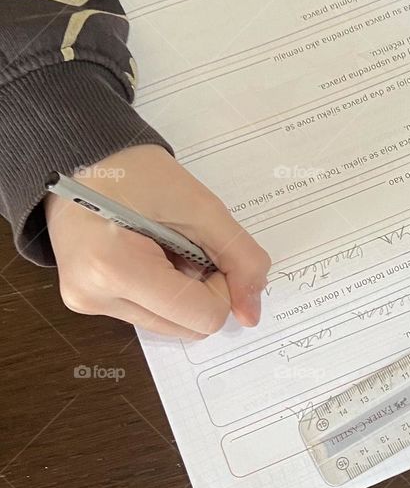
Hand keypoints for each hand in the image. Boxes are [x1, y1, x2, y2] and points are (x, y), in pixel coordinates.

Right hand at [46, 146, 270, 338]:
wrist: (80, 160)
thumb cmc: (137, 172)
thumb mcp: (201, 206)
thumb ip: (240, 258)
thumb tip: (252, 315)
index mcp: (115, 269)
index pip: (203, 316)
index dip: (222, 285)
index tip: (207, 247)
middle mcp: (94, 297)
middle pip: (188, 327)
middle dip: (202, 289)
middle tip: (185, 244)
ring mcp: (87, 304)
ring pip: (171, 325)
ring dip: (183, 291)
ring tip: (162, 247)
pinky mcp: (87, 303)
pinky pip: (150, 314)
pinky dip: (163, 291)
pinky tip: (148, 255)